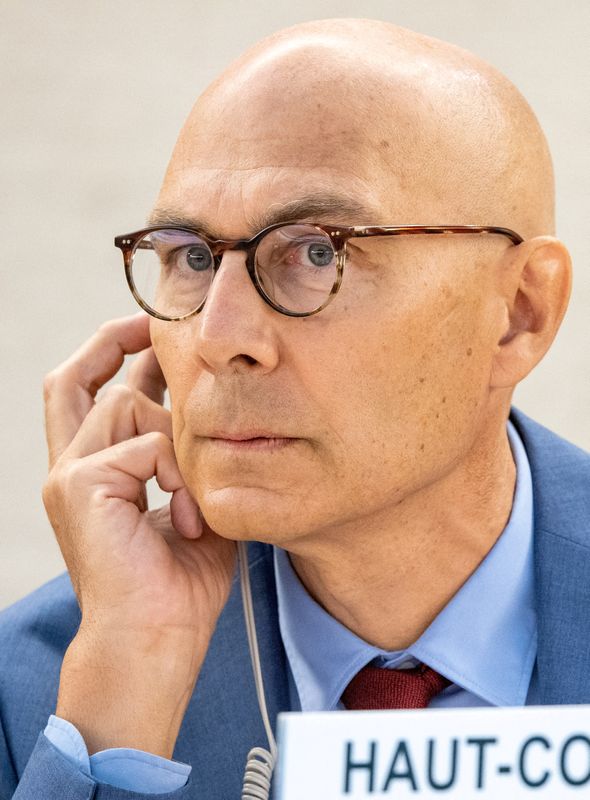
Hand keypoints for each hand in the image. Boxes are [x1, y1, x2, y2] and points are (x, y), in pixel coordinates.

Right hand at [42, 314, 235, 755]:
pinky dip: (176, 472)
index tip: (155, 337)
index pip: (91, 396)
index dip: (117, 356)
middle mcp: (71, 466)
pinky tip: (185, 518)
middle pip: (70, 378)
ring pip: (124, 402)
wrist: (156, 640)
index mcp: (96, 472)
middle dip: (111, 341)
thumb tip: (212, 414)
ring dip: (176, 438)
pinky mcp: (79, 485)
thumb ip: (189, 459)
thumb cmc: (180, 580)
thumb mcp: (192, 503)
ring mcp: (68, 474)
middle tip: (153, 325)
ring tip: (192, 502)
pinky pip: (143, 442)